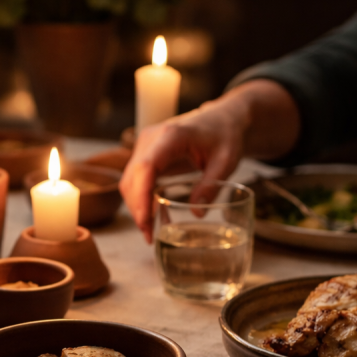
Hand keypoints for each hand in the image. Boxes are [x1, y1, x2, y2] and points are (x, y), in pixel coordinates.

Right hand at [120, 80, 299, 242]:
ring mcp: (145, 146)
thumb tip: (196, 212)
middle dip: (137, 210)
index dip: (141, 196)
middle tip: (149, 237)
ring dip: (137, 207)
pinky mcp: (145, 155)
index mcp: (171, 136)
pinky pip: (136, 181)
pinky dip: (141, 200)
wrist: (221, 119)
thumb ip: (211, 185)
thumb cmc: (225, 135)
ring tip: (151, 232)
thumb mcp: (226, 161)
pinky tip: (154, 217)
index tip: (145, 222)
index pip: (146, 167)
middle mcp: (151, 139)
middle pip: (132, 178)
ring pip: (129, 182)